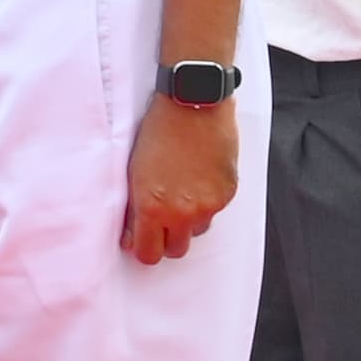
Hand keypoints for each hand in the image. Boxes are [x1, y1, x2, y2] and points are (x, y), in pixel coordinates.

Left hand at [121, 93, 239, 264]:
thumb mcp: (134, 171)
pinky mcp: (228, 194)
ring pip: (197, 230)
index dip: (143, 248)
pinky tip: (197, 178)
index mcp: (153, 207)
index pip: (149, 254)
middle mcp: (183, 212)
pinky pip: (214, 211)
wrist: (194, 105)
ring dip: (188, 220)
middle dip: (166, 238)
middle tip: (160, 218)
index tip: (139, 239)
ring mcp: (209, 205)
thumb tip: (132, 234)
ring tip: (180, 191)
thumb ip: (136, 208)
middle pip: (176, 250)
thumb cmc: (159, 131)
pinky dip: (206, 201)